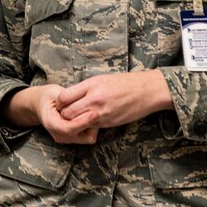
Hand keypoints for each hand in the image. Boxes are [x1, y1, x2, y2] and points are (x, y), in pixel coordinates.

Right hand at [1, 85, 99, 144]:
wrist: (40, 105)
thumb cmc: (47, 97)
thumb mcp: (54, 92)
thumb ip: (66, 98)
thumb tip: (81, 101)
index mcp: (51, 123)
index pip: (70, 128)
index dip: (84, 122)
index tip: (95, 113)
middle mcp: (58, 134)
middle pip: (82, 137)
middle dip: (91, 125)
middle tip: (96, 110)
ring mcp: (65, 138)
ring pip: (87, 138)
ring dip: (92, 127)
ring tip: (92, 113)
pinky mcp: (72, 138)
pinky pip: (87, 137)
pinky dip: (91, 128)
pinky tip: (89, 116)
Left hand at [56, 70, 173, 128]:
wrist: (147, 91)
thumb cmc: (124, 82)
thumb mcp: (101, 79)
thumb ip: (84, 88)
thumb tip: (69, 96)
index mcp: (91, 85)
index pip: (63, 97)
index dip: (59, 102)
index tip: (62, 102)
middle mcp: (94, 99)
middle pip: (67, 113)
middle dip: (64, 115)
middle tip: (66, 113)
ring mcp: (102, 113)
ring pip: (77, 123)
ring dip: (75, 122)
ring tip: (77, 117)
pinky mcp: (109, 123)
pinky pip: (91, 127)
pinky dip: (87, 126)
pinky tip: (90, 121)